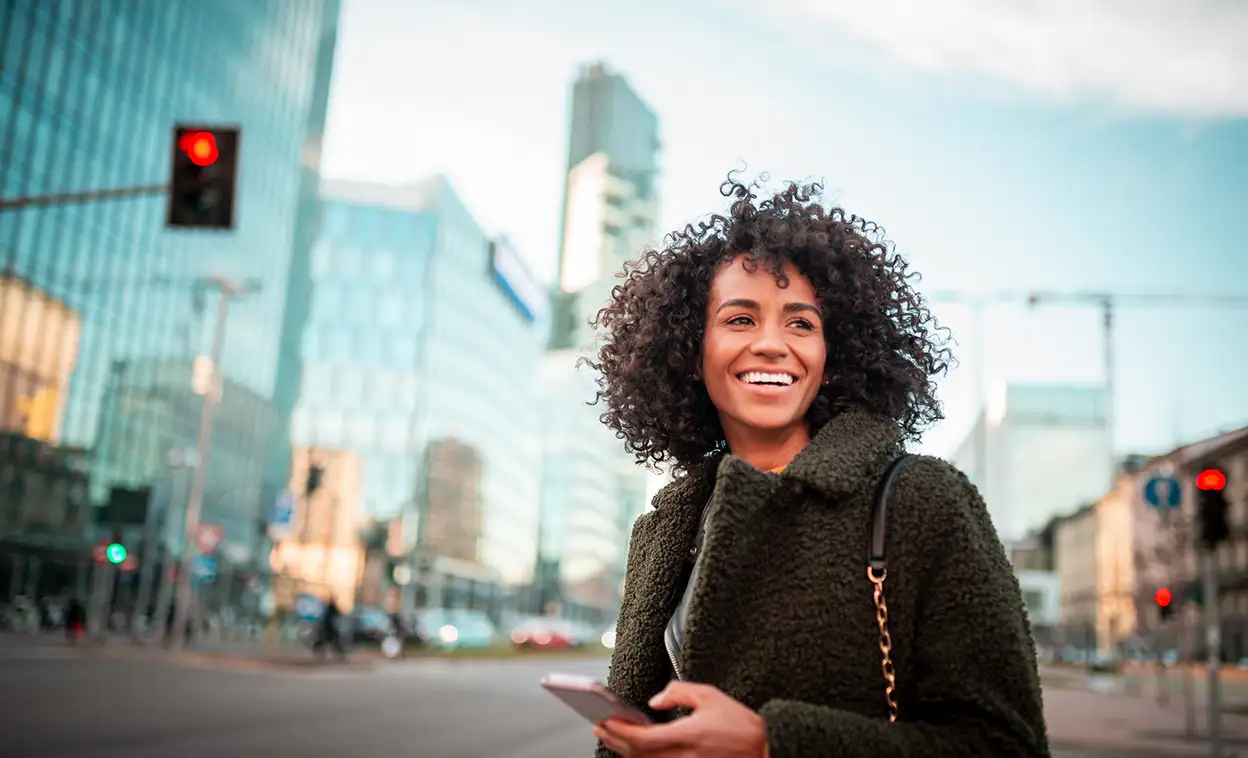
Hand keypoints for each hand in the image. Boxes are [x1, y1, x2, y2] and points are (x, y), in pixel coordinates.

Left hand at [594, 681, 767, 757]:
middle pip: (638, 756)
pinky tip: (637, 750)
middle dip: (616, 741)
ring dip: (627, 752)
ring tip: (615, 737)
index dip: (619, 732)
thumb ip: (678, 692)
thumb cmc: (740, 725)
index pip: (642, 739)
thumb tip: (654, 702)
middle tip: (601, 727)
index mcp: (688, 736)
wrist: (765, 750)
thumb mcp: (710, 696)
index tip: (605, 722)